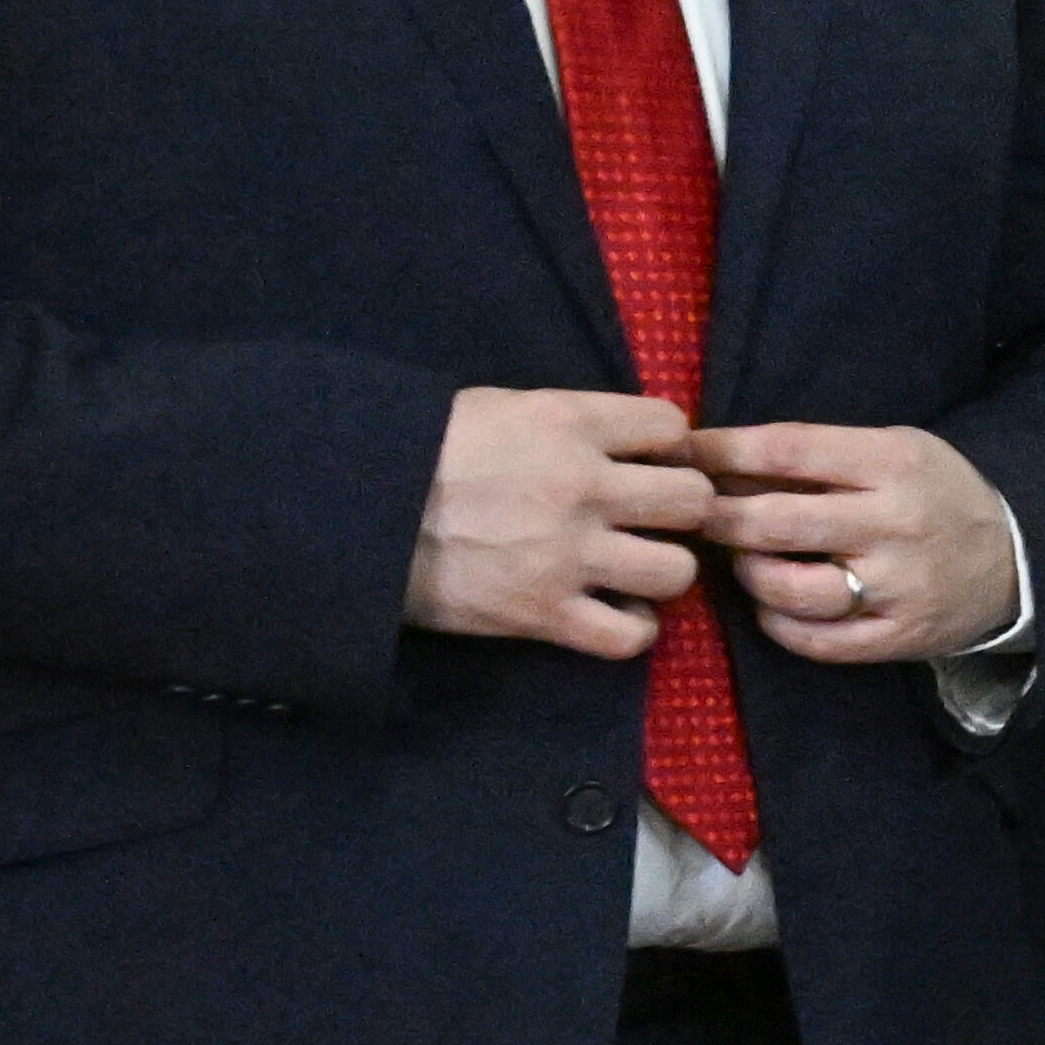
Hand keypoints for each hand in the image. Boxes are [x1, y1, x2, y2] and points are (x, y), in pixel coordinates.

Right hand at [410, 387, 715, 657]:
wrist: (352, 507)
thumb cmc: (417, 449)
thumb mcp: (497, 407)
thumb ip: (567, 422)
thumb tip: (622, 440)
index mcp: (568, 422)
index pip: (671, 426)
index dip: (670, 446)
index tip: (650, 460)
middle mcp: (582, 486)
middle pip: (692, 500)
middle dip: (681, 510)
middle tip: (653, 519)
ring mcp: (567, 554)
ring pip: (678, 572)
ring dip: (664, 572)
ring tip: (635, 568)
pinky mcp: (543, 613)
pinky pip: (629, 637)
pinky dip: (632, 629)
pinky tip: (615, 613)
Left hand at [690, 422, 1026, 663]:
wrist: (1013, 561)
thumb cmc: (934, 494)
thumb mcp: (892, 449)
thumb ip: (819, 453)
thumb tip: (719, 457)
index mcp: (892, 463)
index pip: (786, 450)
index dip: (721, 451)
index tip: (684, 452)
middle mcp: (893, 525)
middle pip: (775, 522)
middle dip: (719, 517)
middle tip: (694, 515)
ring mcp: (896, 587)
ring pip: (790, 589)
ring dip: (749, 573)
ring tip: (744, 559)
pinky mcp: (897, 636)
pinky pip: (816, 640)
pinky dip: (779, 623)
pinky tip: (773, 605)